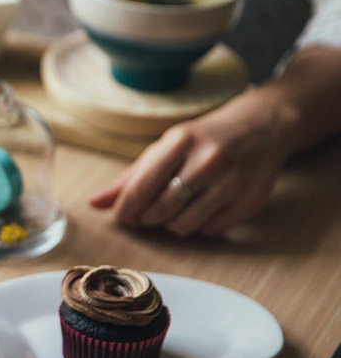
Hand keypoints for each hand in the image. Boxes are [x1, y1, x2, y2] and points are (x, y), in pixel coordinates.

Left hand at [89, 93, 294, 235]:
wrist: (262, 127)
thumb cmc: (203, 139)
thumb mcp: (166, 147)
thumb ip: (130, 177)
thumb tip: (94, 203)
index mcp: (182, 141)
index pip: (142, 186)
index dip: (125, 208)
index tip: (120, 216)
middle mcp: (209, 160)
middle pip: (161, 210)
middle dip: (147, 218)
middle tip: (146, 213)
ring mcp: (234, 182)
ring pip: (185, 225)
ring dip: (171, 225)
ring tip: (173, 210)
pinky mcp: (252, 201)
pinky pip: (211, 230)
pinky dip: (198, 227)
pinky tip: (200, 209)